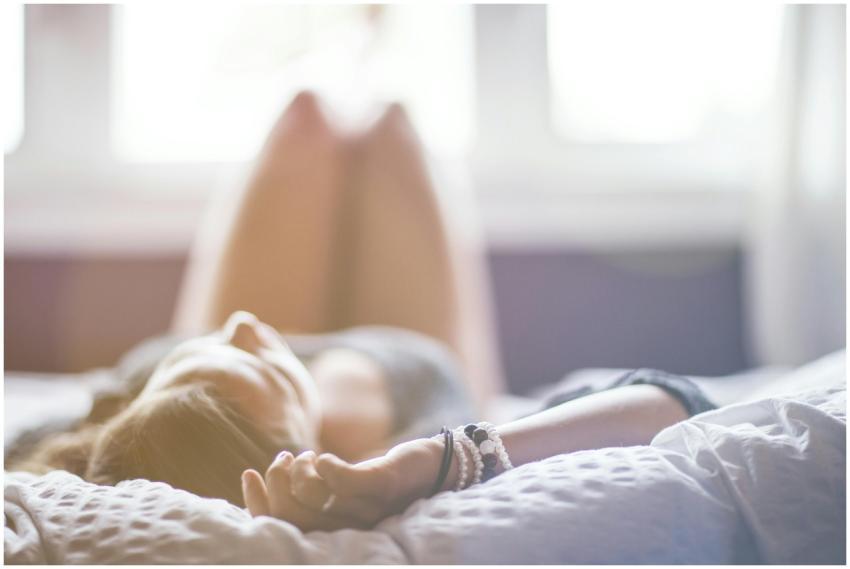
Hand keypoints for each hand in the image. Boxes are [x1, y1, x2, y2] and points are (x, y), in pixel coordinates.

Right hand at [245, 437, 446, 529]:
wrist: (436, 466)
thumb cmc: (384, 480)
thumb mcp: (346, 490)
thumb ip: (315, 492)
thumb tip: (273, 479)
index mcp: (338, 533)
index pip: (285, 527)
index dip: (258, 504)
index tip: (248, 474)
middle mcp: (350, 528)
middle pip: (292, 513)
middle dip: (276, 482)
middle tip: (283, 459)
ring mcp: (367, 508)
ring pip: (312, 495)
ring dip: (300, 469)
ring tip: (307, 455)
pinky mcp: (382, 484)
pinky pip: (342, 480)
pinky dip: (325, 465)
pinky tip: (324, 456)